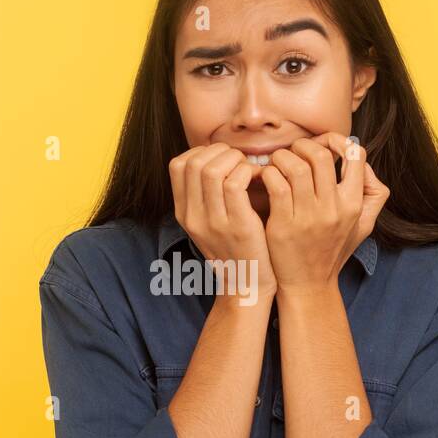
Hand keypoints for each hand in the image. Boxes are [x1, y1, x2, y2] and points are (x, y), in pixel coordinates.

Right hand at [168, 143, 277, 301]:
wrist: (246, 285)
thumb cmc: (234, 248)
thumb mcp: (209, 223)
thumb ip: (206, 194)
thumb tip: (216, 157)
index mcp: (183, 213)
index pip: (177, 165)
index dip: (201, 152)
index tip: (222, 159)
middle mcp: (193, 217)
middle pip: (194, 163)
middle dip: (221, 152)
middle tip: (239, 162)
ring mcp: (213, 223)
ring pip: (212, 170)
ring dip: (235, 160)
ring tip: (249, 169)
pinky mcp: (237, 227)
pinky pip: (235, 184)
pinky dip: (249, 172)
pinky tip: (259, 180)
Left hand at [257, 132, 388, 293]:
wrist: (309, 285)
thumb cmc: (332, 250)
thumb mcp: (363, 225)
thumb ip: (372, 194)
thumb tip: (361, 160)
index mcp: (354, 204)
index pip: (356, 155)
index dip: (339, 141)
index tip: (323, 145)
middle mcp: (334, 208)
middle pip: (321, 155)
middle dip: (304, 145)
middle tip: (294, 152)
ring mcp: (309, 217)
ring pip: (296, 166)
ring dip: (283, 157)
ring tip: (277, 163)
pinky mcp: (285, 225)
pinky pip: (276, 184)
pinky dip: (269, 173)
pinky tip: (266, 178)